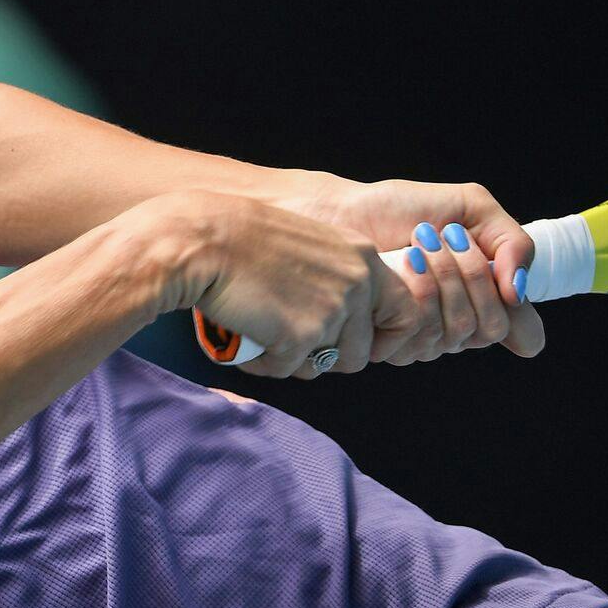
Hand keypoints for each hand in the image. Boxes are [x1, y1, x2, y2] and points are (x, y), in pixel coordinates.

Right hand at [146, 190, 414, 377]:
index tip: (362, 346)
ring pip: (323, 366)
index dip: (384, 338)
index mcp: (361, 257)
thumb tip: (341, 319)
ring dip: (293, 361)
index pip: (405, 312)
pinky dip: (263, 363)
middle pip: (360, 352)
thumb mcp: (307, 243)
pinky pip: (285, 370)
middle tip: (291, 343)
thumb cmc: (239, 238)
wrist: (202, 241)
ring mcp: (330, 312)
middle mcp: (356, 284)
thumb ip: (334, 275)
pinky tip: (244, 341)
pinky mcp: (299, 337)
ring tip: (262, 339)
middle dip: (326, 357)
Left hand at [270, 174, 545, 363]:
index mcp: (477, 303)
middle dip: (470, 276)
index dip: (510, 303)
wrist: (337, 212)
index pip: (520, 333)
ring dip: (441, 278)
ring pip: (453, 334)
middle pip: (488, 328)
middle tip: (442, 237)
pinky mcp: (381, 343)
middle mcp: (450, 328)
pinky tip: (397, 264)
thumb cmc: (398, 209)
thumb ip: (512, 242)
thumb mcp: (471, 208)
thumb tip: (520, 293)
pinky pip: (418, 337)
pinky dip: (416, 290)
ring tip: (416, 244)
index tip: (486, 258)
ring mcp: (416, 340)